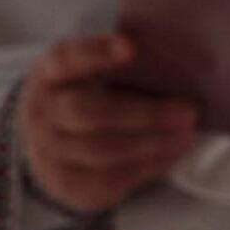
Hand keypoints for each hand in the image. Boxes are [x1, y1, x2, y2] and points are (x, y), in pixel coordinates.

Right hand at [18, 34, 198, 213]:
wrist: (50, 146)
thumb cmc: (84, 98)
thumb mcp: (87, 74)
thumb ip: (118, 65)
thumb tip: (177, 60)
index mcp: (49, 73)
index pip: (65, 58)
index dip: (95, 52)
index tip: (131, 48)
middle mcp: (41, 112)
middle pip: (89, 111)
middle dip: (145, 113)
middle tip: (189, 111)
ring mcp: (48, 151)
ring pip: (103, 149)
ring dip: (152, 143)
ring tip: (188, 134)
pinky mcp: (65, 182)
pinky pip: (110, 178)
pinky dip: (147, 166)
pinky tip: (172, 154)